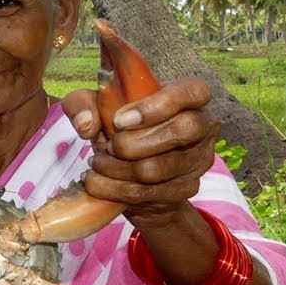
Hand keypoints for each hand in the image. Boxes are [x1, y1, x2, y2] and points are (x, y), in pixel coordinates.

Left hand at [62, 77, 219, 221]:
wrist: (130, 173)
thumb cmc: (117, 128)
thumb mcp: (94, 108)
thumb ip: (82, 103)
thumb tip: (87, 125)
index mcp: (187, 97)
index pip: (192, 92)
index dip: (157, 106)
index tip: (119, 120)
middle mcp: (203, 126)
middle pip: (182, 130)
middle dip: (133, 143)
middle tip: (108, 146)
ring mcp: (198, 159)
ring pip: (157, 168)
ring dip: (115, 168)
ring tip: (97, 163)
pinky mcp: (187, 187)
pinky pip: (146, 192)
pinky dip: (113, 188)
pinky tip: (97, 181)